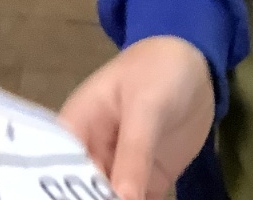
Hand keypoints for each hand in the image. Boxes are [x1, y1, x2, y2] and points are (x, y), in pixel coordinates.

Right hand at [60, 37, 214, 199]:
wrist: (194, 66)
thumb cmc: (157, 70)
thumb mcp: (145, 106)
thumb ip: (134, 153)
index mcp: (77, 127)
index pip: (58, 168)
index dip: (63, 190)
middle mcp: (91, 154)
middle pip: (83, 192)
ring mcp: (120, 171)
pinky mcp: (145, 184)